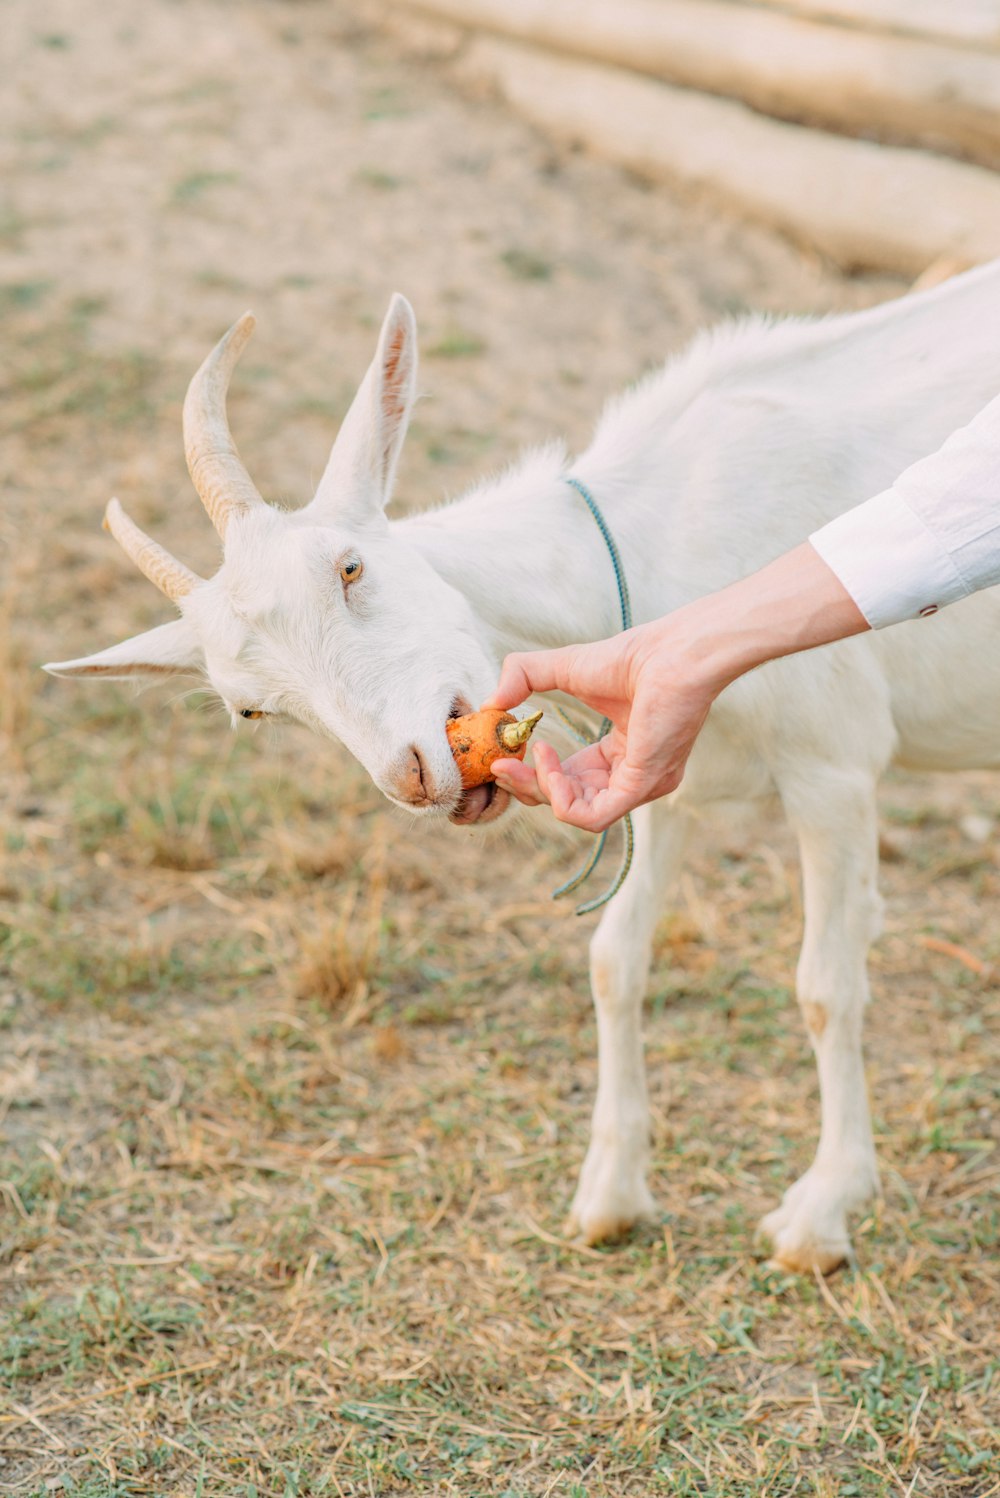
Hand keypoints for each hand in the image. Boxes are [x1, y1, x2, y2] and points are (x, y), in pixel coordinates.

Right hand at [482, 542, 868, 832]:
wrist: (673, 653)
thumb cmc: (633, 656)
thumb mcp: (563, 666)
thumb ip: (524, 677)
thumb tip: (490, 703)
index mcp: (620, 755)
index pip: (570, 783)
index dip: (532, 775)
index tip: (501, 758)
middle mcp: (632, 777)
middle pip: (568, 803)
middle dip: (528, 786)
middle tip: (501, 764)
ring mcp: (639, 786)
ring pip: (576, 814)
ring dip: (542, 787)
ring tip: (535, 752)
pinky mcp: (640, 787)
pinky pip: (590, 816)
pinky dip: (559, 794)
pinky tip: (547, 760)